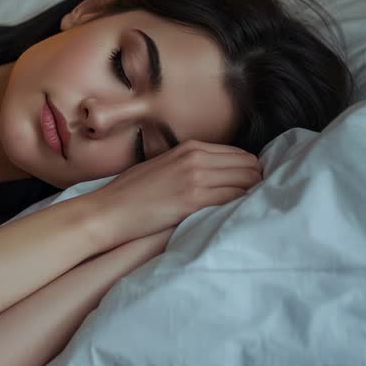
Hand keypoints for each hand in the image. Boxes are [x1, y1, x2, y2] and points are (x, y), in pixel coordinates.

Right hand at [83, 140, 261, 248]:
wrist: (108, 210)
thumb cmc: (130, 193)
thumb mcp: (163, 166)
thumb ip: (190, 165)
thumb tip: (218, 176)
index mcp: (190, 147)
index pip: (240, 154)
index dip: (250, 172)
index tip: (249, 188)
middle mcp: (196, 158)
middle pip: (250, 165)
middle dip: (256, 183)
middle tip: (253, 201)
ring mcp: (196, 177)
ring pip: (248, 182)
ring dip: (252, 196)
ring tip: (246, 211)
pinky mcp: (194, 199)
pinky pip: (234, 199)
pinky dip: (240, 208)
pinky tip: (235, 217)